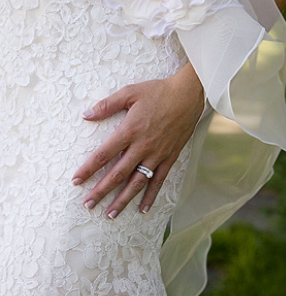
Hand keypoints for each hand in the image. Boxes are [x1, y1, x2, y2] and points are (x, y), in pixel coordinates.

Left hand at [71, 62, 203, 218]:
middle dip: (101, 191)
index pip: (104, 154)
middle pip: (118, 174)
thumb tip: (86, 115)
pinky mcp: (170, 157)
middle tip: (88, 205)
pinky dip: (151, 196)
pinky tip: (143, 209)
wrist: (188, 95)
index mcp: (130, 130)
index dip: (88, 169)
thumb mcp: (130, 92)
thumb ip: (107, 105)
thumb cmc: (158, 92)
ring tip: (110, 214)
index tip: (76, 181)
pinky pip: (159, 180)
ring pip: (137, 182)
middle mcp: (142, 146)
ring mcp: (157, 154)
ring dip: (123, 199)